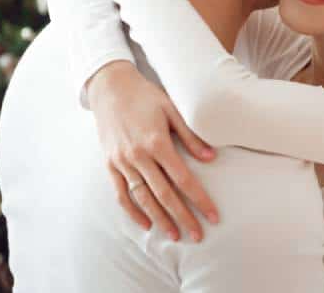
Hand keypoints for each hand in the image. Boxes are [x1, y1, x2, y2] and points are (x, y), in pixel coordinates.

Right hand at [88, 61, 220, 241]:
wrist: (110, 87)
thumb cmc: (146, 96)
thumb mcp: (172, 109)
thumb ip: (190, 135)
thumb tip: (211, 158)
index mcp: (157, 142)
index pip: (183, 179)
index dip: (199, 199)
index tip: (213, 215)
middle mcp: (138, 156)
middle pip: (164, 194)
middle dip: (183, 217)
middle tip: (198, 235)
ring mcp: (122, 162)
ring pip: (143, 198)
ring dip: (160, 218)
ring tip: (175, 235)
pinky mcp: (110, 164)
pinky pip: (121, 193)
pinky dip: (133, 211)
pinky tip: (146, 224)